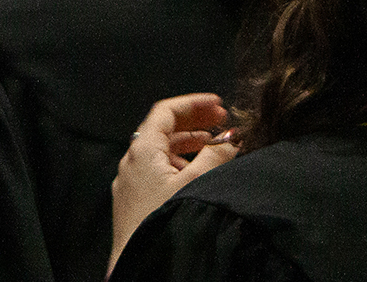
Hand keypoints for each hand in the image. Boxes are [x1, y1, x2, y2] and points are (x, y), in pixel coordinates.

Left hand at [108, 93, 238, 274]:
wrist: (142, 267)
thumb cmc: (165, 221)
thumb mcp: (199, 181)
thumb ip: (219, 153)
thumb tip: (234, 137)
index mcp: (142, 150)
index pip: (166, 110)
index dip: (195, 103)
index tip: (220, 105)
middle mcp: (131, 162)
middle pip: (164, 128)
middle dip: (196, 121)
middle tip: (224, 121)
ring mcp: (132, 183)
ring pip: (162, 150)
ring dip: (191, 142)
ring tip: (217, 146)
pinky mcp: (135, 201)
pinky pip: (158, 168)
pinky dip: (181, 161)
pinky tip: (199, 172)